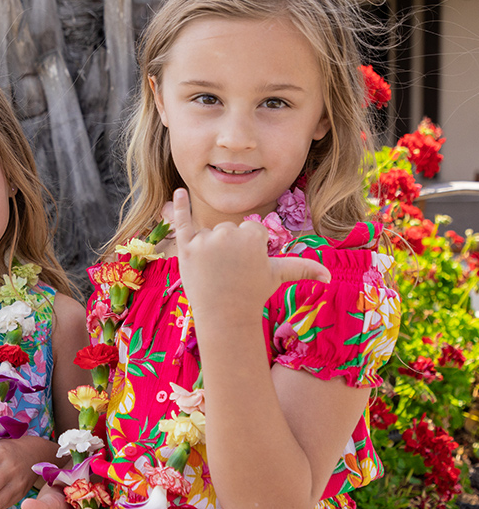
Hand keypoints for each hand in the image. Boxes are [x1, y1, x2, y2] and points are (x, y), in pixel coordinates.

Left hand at [172, 188, 329, 320]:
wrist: (224, 316)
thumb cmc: (252, 294)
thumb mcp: (278, 276)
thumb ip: (302, 268)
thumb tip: (330, 276)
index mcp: (252, 235)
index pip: (249, 231)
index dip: (249, 250)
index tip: (246, 267)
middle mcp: (228, 233)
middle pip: (228, 231)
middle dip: (229, 249)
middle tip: (230, 272)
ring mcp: (204, 241)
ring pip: (209, 234)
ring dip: (209, 249)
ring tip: (214, 272)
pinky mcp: (186, 248)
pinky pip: (181, 221)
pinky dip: (178, 205)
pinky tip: (179, 192)